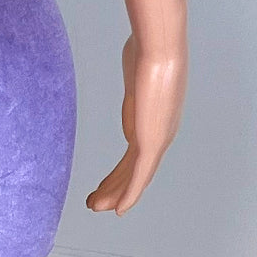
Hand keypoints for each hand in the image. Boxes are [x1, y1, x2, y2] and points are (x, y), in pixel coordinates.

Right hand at [86, 31, 186, 215]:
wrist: (159, 48)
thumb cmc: (149, 48)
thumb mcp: (135, 68)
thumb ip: (133, 85)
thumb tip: (130, 92)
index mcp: (155, 118)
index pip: (136, 151)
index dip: (121, 170)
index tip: (106, 182)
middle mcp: (161, 132)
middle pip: (136, 168)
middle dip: (115, 185)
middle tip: (96, 200)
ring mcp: (158, 138)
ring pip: (136, 176)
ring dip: (115, 193)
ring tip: (95, 206)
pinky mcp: (152, 142)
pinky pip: (139, 176)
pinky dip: (129, 194)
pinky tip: (119, 209)